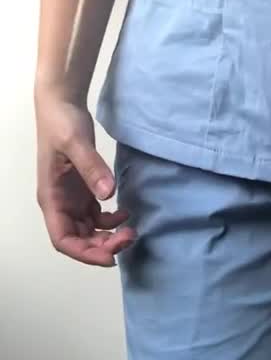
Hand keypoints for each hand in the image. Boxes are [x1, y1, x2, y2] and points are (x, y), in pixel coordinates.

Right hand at [35, 90, 135, 266]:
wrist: (61, 103)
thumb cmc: (62, 123)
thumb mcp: (76, 143)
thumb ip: (92, 168)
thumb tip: (108, 195)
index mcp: (51, 198)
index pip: (63, 239)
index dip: (85, 253)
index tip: (110, 256)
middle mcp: (60, 203)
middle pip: (78, 239)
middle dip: (102, 245)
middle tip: (130, 238)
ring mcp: (71, 198)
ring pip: (88, 230)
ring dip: (107, 236)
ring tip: (131, 230)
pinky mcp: (83, 189)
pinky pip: (96, 215)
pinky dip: (110, 221)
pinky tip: (125, 213)